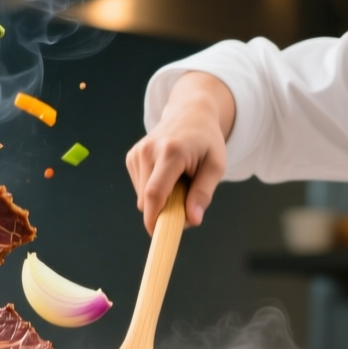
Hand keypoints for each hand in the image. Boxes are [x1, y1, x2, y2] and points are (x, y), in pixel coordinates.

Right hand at [126, 72, 234, 233]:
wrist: (190, 113)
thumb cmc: (207, 141)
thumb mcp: (216, 166)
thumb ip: (203, 193)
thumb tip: (193, 220)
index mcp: (171, 152)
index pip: (155, 193)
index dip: (155, 219)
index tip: (159, 235)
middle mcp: (148, 150)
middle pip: (148, 199)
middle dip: (165, 211)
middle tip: (187, 202)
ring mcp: (137, 153)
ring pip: (143, 197)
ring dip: (160, 200)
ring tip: (179, 181)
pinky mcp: (132, 157)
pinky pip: (140, 188)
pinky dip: (154, 190)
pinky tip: (167, 175)